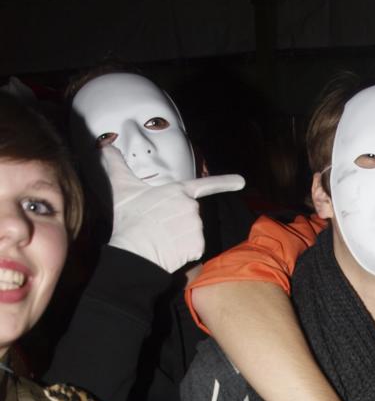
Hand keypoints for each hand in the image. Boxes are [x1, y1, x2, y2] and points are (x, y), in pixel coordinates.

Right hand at [102, 146, 244, 272]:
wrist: (135, 251)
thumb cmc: (129, 219)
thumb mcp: (122, 188)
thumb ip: (116, 165)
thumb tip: (105, 148)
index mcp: (178, 191)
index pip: (205, 185)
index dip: (225, 182)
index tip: (242, 181)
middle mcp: (192, 207)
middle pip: (191, 216)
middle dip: (178, 222)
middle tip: (158, 227)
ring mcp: (197, 227)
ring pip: (193, 233)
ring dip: (181, 237)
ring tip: (163, 239)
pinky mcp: (198, 246)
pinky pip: (194, 249)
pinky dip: (184, 252)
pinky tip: (171, 251)